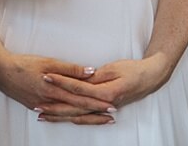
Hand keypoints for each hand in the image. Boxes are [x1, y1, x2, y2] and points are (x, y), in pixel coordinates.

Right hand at [0, 51, 115, 124]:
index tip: (111, 104)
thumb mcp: (49, 62)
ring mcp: (42, 106)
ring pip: (68, 114)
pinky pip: (56, 114)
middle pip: (77, 108)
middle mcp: (49, 101)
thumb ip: (70, 69)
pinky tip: (74, 118)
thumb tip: (90, 72)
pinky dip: (67, 117)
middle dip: (96, 112)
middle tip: (111, 113)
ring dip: (84, 116)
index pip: (81, 97)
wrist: (0, 72)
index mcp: (54, 89)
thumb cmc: (23, 64)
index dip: (97, 102)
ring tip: (99, 117)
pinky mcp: (36, 107)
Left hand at [41, 54, 172, 118]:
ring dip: (60, 115)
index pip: (78, 88)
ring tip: (43, 114)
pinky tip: (61, 118)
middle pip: (74, 107)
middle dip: (54, 106)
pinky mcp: (103, 109)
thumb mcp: (114, 68)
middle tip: (37, 104)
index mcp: (106, 93)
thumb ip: (95, 75)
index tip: (46, 76)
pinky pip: (85, 116)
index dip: (61, 82)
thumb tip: (79, 78)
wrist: (150, 78)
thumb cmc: (134, 70)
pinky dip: (71, 117)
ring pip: (77, 114)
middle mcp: (103, 105)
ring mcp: (103, 109)